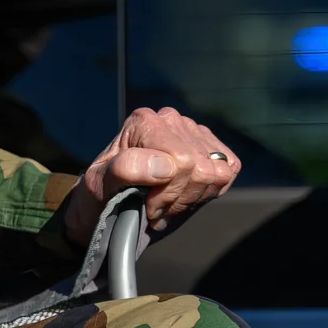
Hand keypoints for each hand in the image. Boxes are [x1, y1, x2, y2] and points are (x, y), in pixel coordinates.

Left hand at [63, 106, 239, 244]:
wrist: (111, 202)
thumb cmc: (103, 191)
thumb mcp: (100, 182)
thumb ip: (126, 168)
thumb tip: (164, 164)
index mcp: (144, 121)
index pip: (181, 161)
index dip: (168, 191)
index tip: (147, 204)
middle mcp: (171, 120)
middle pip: (201, 169)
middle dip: (179, 198)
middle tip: (156, 207)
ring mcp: (194, 132)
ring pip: (217, 173)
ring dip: (192, 198)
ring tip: (167, 202)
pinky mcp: (212, 148)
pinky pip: (228, 172)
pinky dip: (209, 192)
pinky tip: (183, 195)